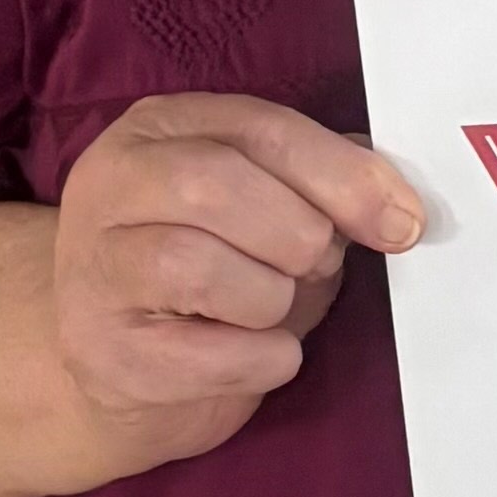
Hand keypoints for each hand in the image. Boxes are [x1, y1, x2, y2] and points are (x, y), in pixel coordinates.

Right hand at [51, 95, 423, 459]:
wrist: (124, 367)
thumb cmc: (213, 278)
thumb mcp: (266, 210)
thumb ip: (319, 187)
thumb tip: (392, 198)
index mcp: (159, 129)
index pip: (260, 129)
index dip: (343, 176)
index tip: (402, 220)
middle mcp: (110, 185)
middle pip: (214, 186)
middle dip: (297, 234)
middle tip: (317, 265)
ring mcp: (95, 269)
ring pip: (198, 267)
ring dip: (271, 298)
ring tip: (270, 308)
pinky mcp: (104, 353)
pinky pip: (210, 355)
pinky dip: (262, 360)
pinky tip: (257, 355)